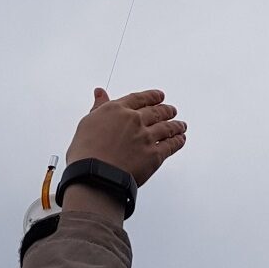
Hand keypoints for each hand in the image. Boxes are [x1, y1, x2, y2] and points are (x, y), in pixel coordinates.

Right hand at [65, 87, 186, 188]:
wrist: (96, 175)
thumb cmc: (86, 152)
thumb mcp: (88, 123)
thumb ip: (99, 107)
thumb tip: (100, 92)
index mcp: (117, 110)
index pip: (139, 99)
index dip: (151, 96)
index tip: (159, 96)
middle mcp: (134, 120)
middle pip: (156, 111)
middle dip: (166, 110)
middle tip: (172, 110)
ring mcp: (146, 137)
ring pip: (167, 127)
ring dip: (176, 125)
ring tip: (181, 125)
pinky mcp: (155, 154)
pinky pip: (171, 145)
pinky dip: (178, 141)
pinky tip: (181, 139)